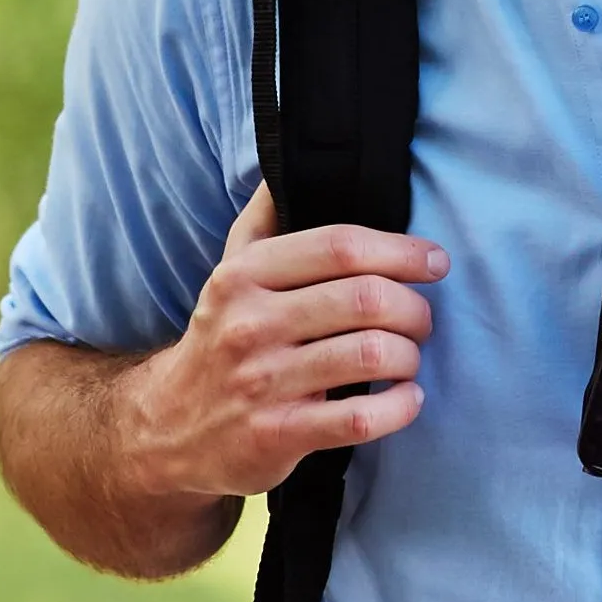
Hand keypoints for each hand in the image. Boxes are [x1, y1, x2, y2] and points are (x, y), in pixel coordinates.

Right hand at [126, 188, 448, 500]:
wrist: (167, 429)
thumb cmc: (221, 339)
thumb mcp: (229, 273)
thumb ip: (264, 221)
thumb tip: (289, 166)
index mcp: (244, 276)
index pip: (340, 246)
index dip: (401, 250)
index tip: (435, 262)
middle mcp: (250, 324)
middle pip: (367, 299)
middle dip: (415, 309)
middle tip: (422, 321)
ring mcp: (263, 382)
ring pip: (372, 355)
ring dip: (410, 357)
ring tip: (408, 359)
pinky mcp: (278, 435)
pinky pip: (362, 418)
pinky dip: (401, 406)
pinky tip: (405, 398)